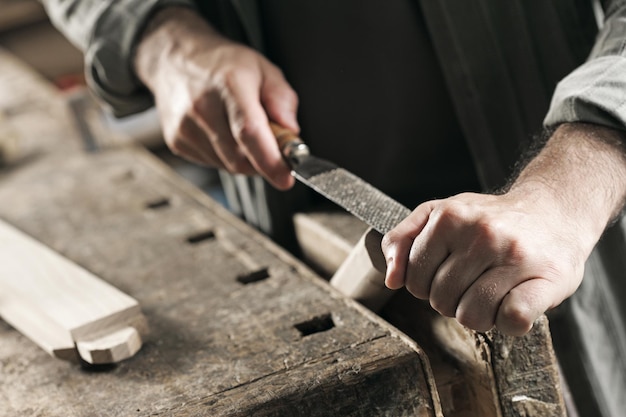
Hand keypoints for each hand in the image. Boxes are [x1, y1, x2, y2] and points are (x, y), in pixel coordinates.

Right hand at [135, 7, 297, 189]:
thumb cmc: (221, 64)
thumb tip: (291, 132)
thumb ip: (282, 99)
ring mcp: (185, 127)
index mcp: (229, 85)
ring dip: (244, 158)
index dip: (270, 161)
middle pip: (240, 158)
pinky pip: (212, 163)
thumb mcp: (263, 68)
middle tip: (271, 143)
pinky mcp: (177, 142)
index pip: (249, 132)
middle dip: (263, 161)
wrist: (173, 60)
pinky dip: (226, 156)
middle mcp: (203, 107)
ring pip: (228, 166)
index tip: (285, 177)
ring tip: (240, 129)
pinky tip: (222, 132)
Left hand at [381, 189, 585, 335]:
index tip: (446, 276)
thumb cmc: (491, 219)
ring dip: (480, 315)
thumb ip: (404, 239)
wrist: (555, 211)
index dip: (426, 286)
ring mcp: (515, 256)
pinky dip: (509, 323)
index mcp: (449, 216)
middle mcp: (481, 233)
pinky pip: (512, 320)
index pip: (413, 279)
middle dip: (452, 301)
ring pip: (472, 316)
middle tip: (473, 283)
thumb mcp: (440, 214)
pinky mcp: (546, 279)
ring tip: (493, 293)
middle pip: (440, 300)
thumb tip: (391, 279)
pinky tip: (514, 303)